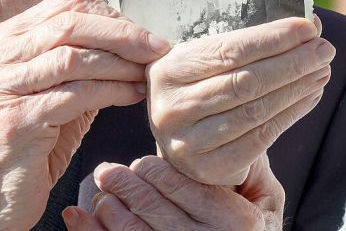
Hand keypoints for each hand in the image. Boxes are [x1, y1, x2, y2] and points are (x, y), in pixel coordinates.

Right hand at [0, 0, 170, 230]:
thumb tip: (135, 39)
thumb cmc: (32, 145)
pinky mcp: (15, 120)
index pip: (67, 4)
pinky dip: (112, 91)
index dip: (112, 16)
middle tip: (158, 49)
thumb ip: (84, 62)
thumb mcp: (57, 92)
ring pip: (72, 57)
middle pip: (71, 23)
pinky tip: (132, 95)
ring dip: (121, 63)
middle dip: (123, 34)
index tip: (144, 36)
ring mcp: (0, 87)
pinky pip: (75, 94)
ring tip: (147, 75)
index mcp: (5, 41)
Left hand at [61, 154, 284, 230]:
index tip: (140, 162)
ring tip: (102, 191)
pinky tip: (79, 217)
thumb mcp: (266, 197)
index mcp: (234, 220)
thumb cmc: (255, 229)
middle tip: (107, 171)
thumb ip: (247, 164)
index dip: (154, 171)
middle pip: (152, 207)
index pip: (183, 186)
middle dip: (123, 184)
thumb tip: (222, 124)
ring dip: (109, 208)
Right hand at [148, 15, 332, 184]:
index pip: (228, 50)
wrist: (184, 141)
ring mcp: (188, 141)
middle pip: (246, 81)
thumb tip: (309, 27)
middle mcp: (172, 106)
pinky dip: (292, 113)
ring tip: (323, 70)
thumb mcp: (210, 61)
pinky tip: (311, 95)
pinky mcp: (209, 167)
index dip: (272, 38)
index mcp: (168, 69)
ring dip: (297, 87)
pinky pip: (261, 136)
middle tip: (325, 49)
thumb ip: (251, 43)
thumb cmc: (202, 89)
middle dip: (292, 62)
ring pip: (256, 110)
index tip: (307, 27)